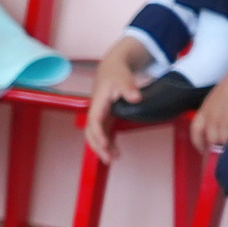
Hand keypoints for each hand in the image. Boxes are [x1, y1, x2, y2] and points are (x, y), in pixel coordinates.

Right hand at [83, 40, 150, 163]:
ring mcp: (100, 116)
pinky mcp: (105, 118)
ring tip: (114, 158)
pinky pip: (103, 134)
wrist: (112, 67)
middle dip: (98, 147)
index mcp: (98, 102)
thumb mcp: (123, 77)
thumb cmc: (116, 72)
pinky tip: (116, 152)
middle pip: (91, 133)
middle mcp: (96, 111)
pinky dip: (108, 144)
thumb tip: (136, 98)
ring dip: (102, 148)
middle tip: (109, 158)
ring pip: (95, 136)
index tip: (105, 144)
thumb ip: (129, 87)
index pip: (94, 121)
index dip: (98, 134)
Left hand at [188, 74, 227, 151]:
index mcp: (205, 110)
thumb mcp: (220, 96)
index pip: (195, 131)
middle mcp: (210, 118)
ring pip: (221, 142)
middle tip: (225, 151)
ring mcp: (220, 122)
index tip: (204, 148)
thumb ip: (217, 109)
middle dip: (216, 147)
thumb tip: (223, 118)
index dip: (198, 142)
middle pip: (210, 140)